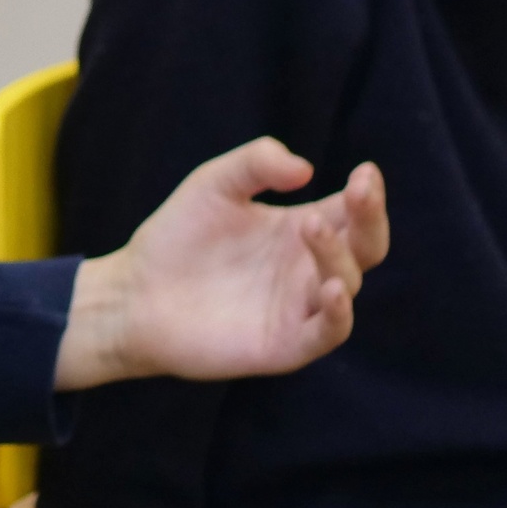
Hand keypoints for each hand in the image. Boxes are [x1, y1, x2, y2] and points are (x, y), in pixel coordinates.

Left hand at [54, 138, 387, 388]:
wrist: (136, 292)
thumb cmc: (179, 236)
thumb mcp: (215, 183)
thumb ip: (256, 163)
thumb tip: (306, 169)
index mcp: (302, 229)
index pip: (352, 211)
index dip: (366, 194)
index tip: (364, 172)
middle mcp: (310, 268)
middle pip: (365, 246)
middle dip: (370, 218)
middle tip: (359, 192)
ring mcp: (301, 307)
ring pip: (347, 283)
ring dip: (338, 255)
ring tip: (309, 226)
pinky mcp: (287, 344)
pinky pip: (329, 333)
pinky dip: (339, 314)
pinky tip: (330, 289)